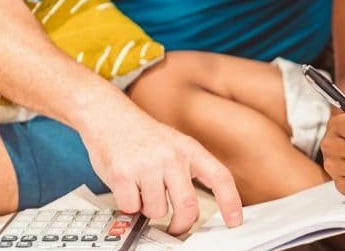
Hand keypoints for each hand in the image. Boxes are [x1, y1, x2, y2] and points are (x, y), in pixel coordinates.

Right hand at [81, 107, 242, 234]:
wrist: (110, 116)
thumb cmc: (142, 135)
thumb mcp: (175, 145)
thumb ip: (187, 171)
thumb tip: (193, 208)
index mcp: (189, 149)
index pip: (219, 177)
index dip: (230, 201)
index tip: (234, 220)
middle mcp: (172, 156)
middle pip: (188, 206)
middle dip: (181, 224)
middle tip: (176, 227)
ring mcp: (147, 165)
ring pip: (157, 211)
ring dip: (148, 209)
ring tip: (143, 190)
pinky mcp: (123, 174)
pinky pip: (131, 208)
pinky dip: (129, 205)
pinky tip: (127, 187)